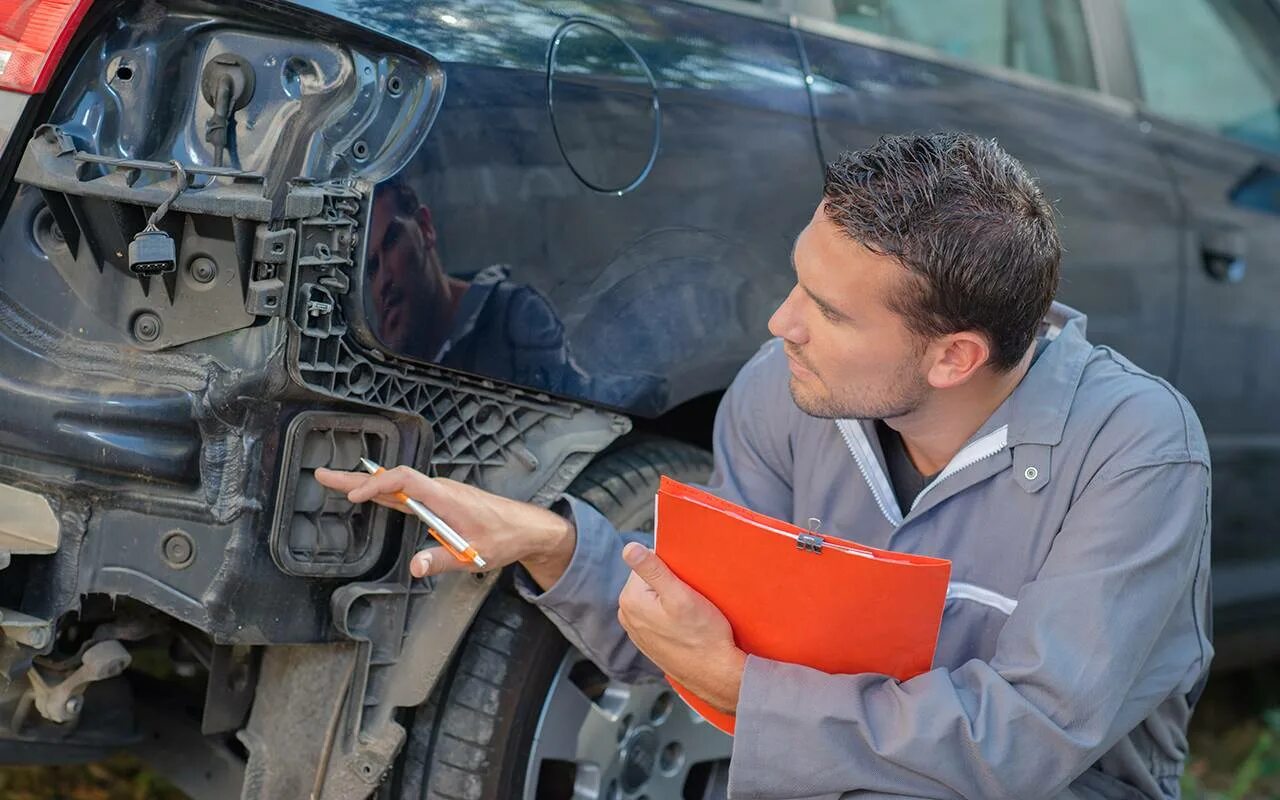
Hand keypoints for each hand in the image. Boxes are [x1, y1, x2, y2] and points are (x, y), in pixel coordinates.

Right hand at [314, 466, 575, 585]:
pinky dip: (384, 492)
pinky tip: (371, 495)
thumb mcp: (472, 554)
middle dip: (356, 479)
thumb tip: (414, 568)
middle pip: (392, 480)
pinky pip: (407, 492)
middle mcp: (439, 490)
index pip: (404, 481)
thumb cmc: (504, 537)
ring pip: (397, 486)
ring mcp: (439, 494)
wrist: (526, 527)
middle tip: (323, 475)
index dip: (377, 485)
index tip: (354, 496)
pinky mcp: (441, 500)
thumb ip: (441, 560)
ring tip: (336, 483)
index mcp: (445, 497)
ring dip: (367, 484)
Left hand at [617, 542, 746, 714]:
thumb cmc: (702, 637)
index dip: (671, 568)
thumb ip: (652, 569)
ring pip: (656, 598)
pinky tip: (686, 625)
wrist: (715, 673)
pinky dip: (672, 616)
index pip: (647, 563)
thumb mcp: (680, 596)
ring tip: (690, 613)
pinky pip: (659, 615)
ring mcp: (637, 630)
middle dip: (671, 584)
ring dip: (672, 600)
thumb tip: (629, 547)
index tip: (686, 583)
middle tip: (690, 599)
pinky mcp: (649, 640)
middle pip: (650, 580)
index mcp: (630, 600)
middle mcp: (627, 615)